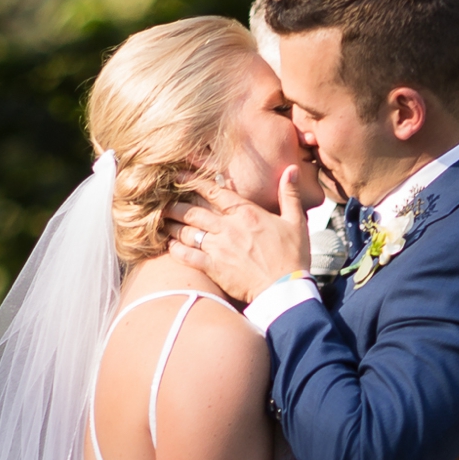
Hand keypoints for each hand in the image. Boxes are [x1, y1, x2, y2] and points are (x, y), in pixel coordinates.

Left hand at [164, 167, 309, 304]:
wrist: (285, 290)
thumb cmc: (293, 257)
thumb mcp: (296, 222)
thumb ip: (290, 194)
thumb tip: (292, 169)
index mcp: (247, 213)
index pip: (214, 191)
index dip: (193, 182)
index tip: (179, 176)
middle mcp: (229, 227)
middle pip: (193, 210)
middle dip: (175, 204)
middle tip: (162, 201)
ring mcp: (219, 248)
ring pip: (187, 231)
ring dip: (172, 225)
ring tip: (162, 221)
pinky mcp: (214, 267)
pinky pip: (187, 255)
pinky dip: (176, 249)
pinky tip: (169, 245)